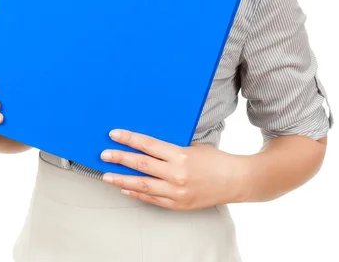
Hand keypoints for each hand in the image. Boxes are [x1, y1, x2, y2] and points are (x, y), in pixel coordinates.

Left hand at [101, 129, 245, 209]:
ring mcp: (176, 191)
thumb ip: (171, 148)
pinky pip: (153, 199)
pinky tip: (126, 188)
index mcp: (180, 155)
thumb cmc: (215, 160)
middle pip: (141, 164)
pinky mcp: (178, 204)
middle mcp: (176, 174)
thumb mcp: (193, 146)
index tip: (114, 135)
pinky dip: (137, 193)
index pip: (148, 145)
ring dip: (122, 179)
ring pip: (143, 184)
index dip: (129, 139)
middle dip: (120, 158)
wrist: (235, 181)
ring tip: (107, 176)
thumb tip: (149, 145)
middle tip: (104, 155)